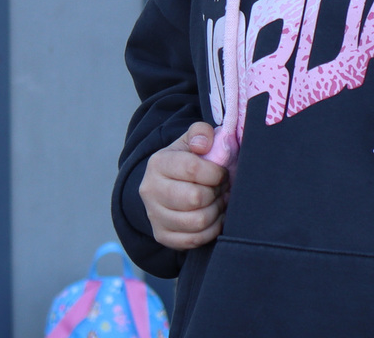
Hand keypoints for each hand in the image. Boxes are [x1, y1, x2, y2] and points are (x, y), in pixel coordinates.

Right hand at [139, 122, 228, 249]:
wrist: (167, 183)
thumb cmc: (187, 159)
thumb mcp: (192, 140)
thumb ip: (201, 133)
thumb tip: (204, 144)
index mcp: (158, 163)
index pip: (193, 169)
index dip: (216, 173)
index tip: (222, 172)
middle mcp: (151, 191)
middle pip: (195, 199)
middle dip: (217, 193)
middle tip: (222, 188)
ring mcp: (154, 216)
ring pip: (197, 222)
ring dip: (216, 212)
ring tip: (219, 201)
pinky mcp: (162, 236)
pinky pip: (194, 240)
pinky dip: (211, 230)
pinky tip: (214, 217)